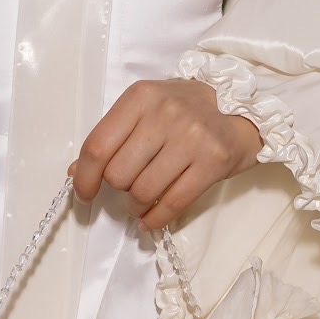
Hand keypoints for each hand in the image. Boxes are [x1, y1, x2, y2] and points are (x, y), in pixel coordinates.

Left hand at [71, 78, 260, 231]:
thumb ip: (112, 136)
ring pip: (143, 191)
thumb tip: (77, 172)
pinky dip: (155, 218)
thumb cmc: (185, 110)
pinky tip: (149, 221)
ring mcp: (191, 138)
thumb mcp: (145, 110)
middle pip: (119, 173)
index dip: (85, 177)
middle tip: (128, 184)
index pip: (98, 146)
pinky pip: (173, 202)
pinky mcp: (212, 161)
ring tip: (140, 202)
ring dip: (136, 206)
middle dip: (117, 188)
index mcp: (141, 97)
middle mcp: (165, 114)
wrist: (241, 108)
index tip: (84, 193)